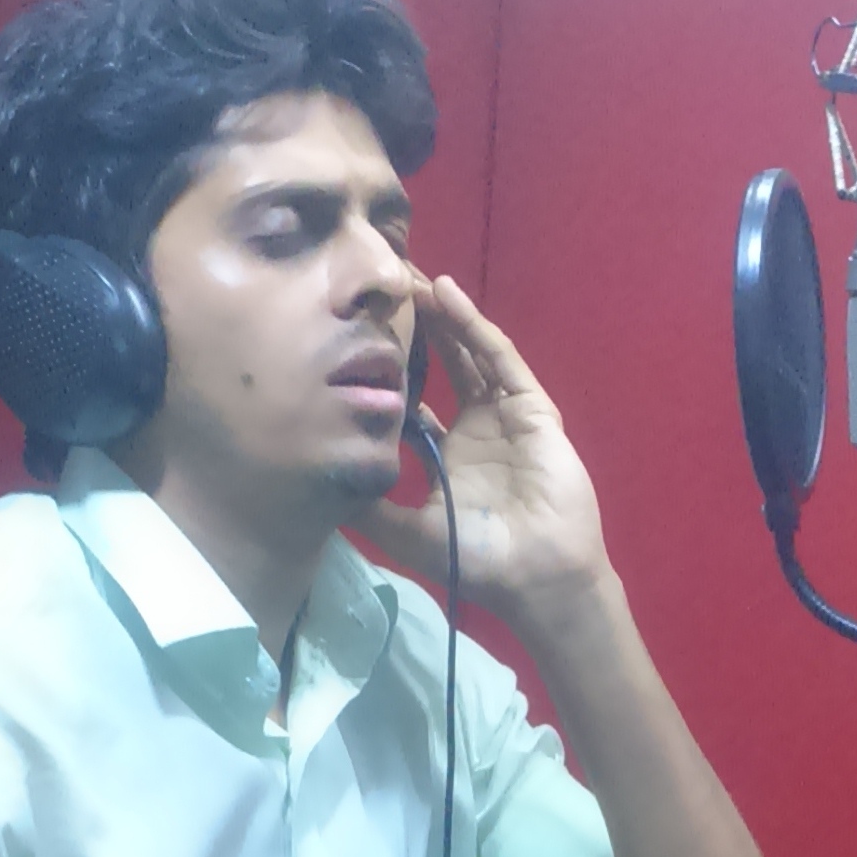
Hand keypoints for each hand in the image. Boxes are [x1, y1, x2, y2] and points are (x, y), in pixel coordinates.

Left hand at [362, 273, 613, 628]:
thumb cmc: (477, 559)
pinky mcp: (533, 408)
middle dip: (416, 329)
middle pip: (442, 364)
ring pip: (470, 352)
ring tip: (409, 279)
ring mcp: (506, 416)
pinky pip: (500, 358)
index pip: (414, 401)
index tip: (355, 341)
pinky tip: (447, 296)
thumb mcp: (406, 533)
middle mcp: (475, 429)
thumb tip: (318, 482)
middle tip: (383, 290)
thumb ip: (368, 507)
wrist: (538, 577)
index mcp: (446, 457)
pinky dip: (474, 326)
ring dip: (442, 316)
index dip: (390, 371)